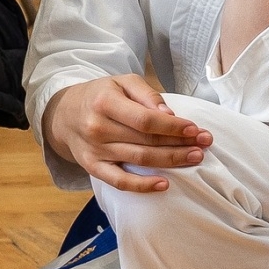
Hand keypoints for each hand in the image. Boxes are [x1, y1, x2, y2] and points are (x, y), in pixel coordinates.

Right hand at [43, 75, 212, 192]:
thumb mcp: (121, 82)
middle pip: (146, 141)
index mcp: (105, 103)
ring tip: (195, 158)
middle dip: (179, 144)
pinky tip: (164, 184)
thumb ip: (146, 94)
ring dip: (171, 161)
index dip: (173, 126)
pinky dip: (142, 186)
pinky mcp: (93, 168)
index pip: (145, 120)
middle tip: (204, 144)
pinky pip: (119, 182)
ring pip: (139, 160)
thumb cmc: (100, 95)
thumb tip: (168, 114)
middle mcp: (98, 128)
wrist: (64, 114)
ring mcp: (95, 151)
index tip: (195, 129)